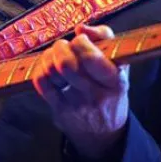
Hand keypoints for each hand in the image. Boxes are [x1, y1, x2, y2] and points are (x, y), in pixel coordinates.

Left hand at [32, 24, 129, 158]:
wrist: (104, 133)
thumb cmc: (110, 90)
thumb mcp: (119, 65)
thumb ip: (105, 39)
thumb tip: (81, 28)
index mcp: (115, 81)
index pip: (90, 57)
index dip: (80, 42)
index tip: (81, 40)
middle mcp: (96, 95)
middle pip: (66, 64)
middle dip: (61, 48)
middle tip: (64, 47)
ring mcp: (76, 105)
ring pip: (51, 72)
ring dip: (49, 57)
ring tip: (55, 56)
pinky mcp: (59, 111)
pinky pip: (41, 83)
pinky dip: (41, 69)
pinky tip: (48, 68)